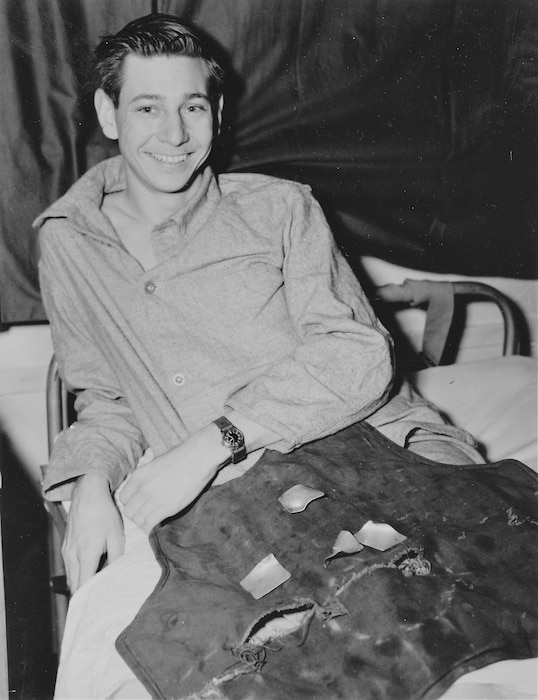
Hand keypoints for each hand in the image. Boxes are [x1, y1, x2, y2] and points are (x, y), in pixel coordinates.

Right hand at [62, 473, 124, 592]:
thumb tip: (115, 574)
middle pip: (75, 585)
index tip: (98, 607)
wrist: (88, 495)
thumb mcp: (117, 535)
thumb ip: (117, 558)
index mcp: (86, 554)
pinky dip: (78, 574)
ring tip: (95, 590)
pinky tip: (90, 573)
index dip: (89, 599)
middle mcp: (72, 556)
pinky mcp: (65, 546)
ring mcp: (66, 551)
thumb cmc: (104, 514)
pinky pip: (70, 567)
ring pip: (71, 577)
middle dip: (85, 596)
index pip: (84, 585)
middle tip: (98, 603)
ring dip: (81, 585)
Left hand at [119, 423, 227, 533]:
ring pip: (138, 520)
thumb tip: (149, 483)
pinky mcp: (168, 507)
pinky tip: (159, 525)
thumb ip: (149, 475)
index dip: (132, 503)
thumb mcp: (158, 462)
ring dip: (144, 523)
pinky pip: (150, 524)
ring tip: (154, 520)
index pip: (124, 498)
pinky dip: (152, 528)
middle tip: (147, 514)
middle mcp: (143, 488)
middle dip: (137, 515)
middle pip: (129, 512)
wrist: (199, 456)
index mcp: (139, 475)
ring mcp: (154, 498)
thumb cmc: (182, 455)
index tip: (140, 505)